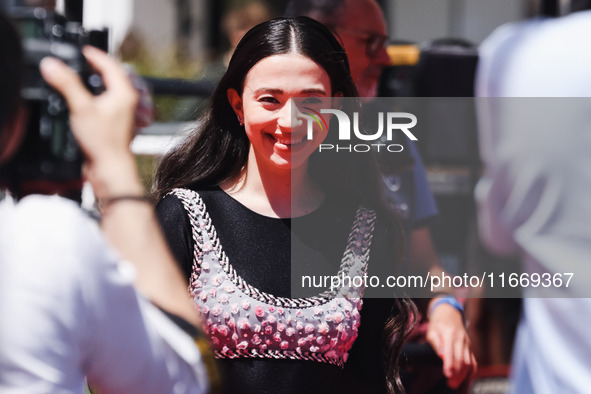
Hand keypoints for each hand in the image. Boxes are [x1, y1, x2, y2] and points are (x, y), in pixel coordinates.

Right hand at [40, 46, 141, 197]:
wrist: (110, 167)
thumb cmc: (104, 142)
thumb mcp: (81, 107)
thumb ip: (67, 84)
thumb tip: (53, 65)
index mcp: (124, 93)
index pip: (111, 64)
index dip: (95, 55)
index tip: (83, 50)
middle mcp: (126, 101)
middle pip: (112, 76)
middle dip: (95, 66)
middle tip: (81, 60)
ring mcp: (121, 113)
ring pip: (108, 90)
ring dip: (94, 81)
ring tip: (80, 76)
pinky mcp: (114, 123)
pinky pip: (104, 102)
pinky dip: (94, 96)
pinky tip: (82, 100)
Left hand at [426, 303, 476, 388]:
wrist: (449, 314)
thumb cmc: (438, 324)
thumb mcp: (431, 331)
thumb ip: (436, 343)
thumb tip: (441, 355)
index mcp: (450, 334)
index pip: (451, 352)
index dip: (450, 365)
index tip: (447, 375)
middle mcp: (461, 339)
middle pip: (462, 360)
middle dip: (457, 374)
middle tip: (451, 384)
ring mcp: (467, 344)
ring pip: (469, 362)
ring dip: (464, 376)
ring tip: (455, 385)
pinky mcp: (470, 348)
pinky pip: (474, 362)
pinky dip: (471, 373)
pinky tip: (466, 381)